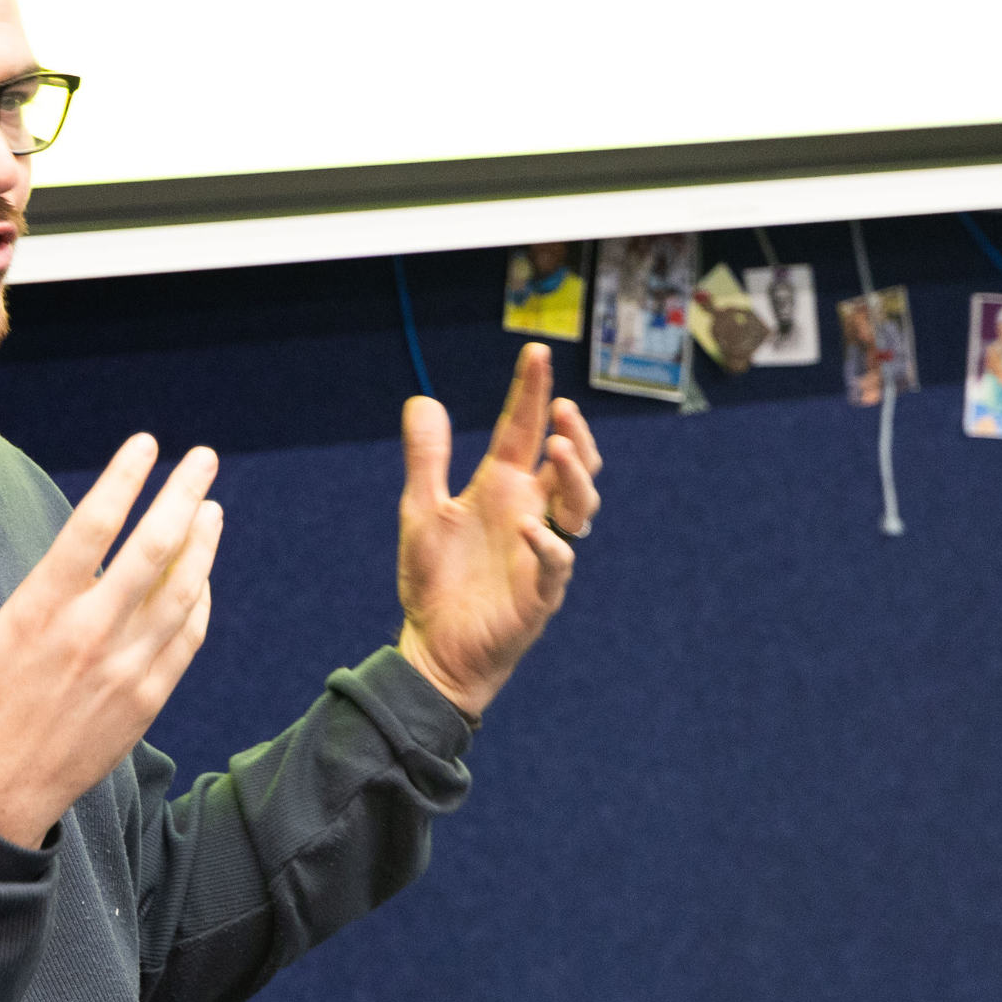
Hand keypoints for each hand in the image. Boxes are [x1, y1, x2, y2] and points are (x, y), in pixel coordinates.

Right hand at [0, 435, 222, 847]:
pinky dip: (199, 601)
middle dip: (183, 495)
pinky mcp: (146, 700)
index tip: (145, 444)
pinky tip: (201, 577)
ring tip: (212, 508)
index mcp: (40, 612)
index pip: (92, 527)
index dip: (123, 479)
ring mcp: (125, 669)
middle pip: (153, 549)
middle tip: (204, 458)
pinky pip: (186, 638)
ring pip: (181, 592)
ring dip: (203, 544)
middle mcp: (90, 635)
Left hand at [395, 342, 603, 719]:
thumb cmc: (436, 581)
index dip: (532, 392)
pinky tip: (528, 528)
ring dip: (575, 475)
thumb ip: (426, 458)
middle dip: (573, 432)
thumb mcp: (422, 511)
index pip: (523, 430)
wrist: (435, 648)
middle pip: (570, 462)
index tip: (537, 352)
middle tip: (561, 407)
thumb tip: (423, 399)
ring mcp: (541, 550)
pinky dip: (547, 544)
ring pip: (580, 505)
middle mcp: (530, 511)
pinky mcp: (540, 592)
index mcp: (502, 488)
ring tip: (558, 448)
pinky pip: (558, 563)